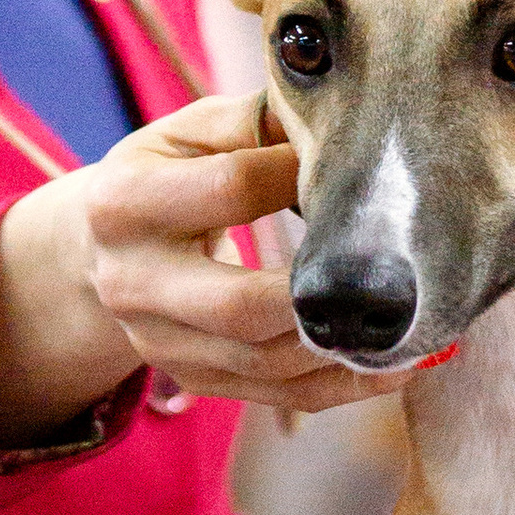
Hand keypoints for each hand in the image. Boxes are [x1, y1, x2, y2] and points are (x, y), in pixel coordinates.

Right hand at [0, 93, 412, 445]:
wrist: (99, 251)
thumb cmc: (167, 173)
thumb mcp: (189, 133)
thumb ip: (253, 124)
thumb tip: (338, 120)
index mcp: (125, 203)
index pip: (229, 191)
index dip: (298, 175)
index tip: (354, 162)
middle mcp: (132, 282)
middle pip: (238, 305)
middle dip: (321, 295)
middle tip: (392, 275)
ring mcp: (159, 342)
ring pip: (263, 362)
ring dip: (345, 350)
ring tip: (415, 325)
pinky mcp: (192, 378)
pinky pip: (276, 395)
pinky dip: (342, 385)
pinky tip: (397, 366)